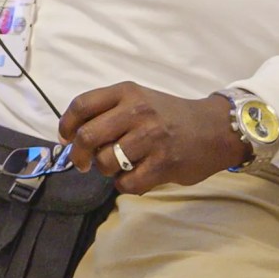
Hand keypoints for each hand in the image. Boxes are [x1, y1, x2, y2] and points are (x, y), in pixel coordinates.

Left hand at [58, 82, 246, 192]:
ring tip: (118, 166)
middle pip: (87, 136)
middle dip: (79, 155)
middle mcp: (137, 111)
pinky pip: (126, 182)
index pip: (82, 106)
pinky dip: (124, 184)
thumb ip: (108, 111)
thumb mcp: (139, 100)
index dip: (66, 125)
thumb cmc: (169, 116)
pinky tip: (134, 176)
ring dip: (105, 170)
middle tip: (83, 163)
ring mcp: (151, 138)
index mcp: (127, 92)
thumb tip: (71, 135)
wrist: (213, 129)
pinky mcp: (163, 163)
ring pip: (105, 162)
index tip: (65, 139)